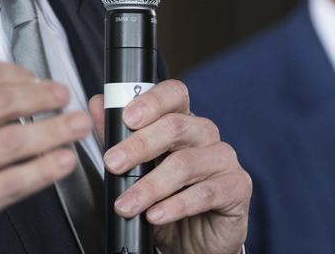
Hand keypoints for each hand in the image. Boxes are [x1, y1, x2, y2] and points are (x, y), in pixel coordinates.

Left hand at [91, 80, 250, 253]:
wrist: (194, 242)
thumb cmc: (167, 201)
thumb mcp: (136, 172)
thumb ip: (117, 139)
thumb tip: (96, 105)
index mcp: (183, 122)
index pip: (173, 94)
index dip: (151, 102)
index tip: (126, 118)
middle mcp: (205, 135)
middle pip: (176, 126)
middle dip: (139, 145)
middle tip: (113, 164)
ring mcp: (224, 159)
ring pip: (185, 163)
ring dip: (150, 186)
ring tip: (127, 204)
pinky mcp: (237, 187)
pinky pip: (205, 193)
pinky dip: (175, 206)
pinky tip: (156, 216)